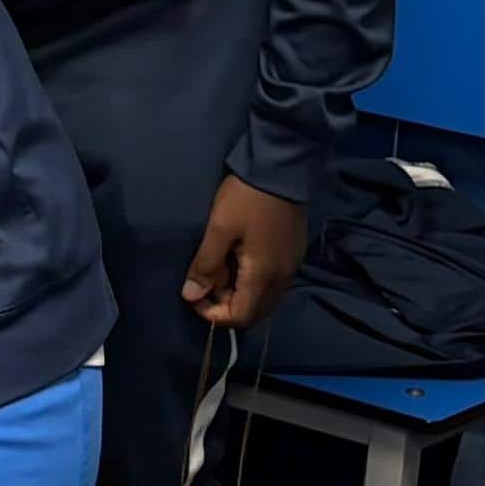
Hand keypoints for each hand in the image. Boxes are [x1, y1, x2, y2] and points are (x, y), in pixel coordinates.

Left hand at [183, 175, 308, 329]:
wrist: (282, 168)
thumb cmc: (246, 199)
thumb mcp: (218, 230)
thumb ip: (206, 266)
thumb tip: (191, 296)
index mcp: (264, 276)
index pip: (240, 317)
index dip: (214, 314)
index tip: (194, 295)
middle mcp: (283, 279)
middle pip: (254, 312)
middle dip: (225, 304)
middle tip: (205, 280)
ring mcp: (292, 266)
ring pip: (263, 297)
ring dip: (238, 291)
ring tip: (218, 266)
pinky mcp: (294, 254)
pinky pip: (272, 281)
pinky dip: (251, 280)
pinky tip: (237, 258)